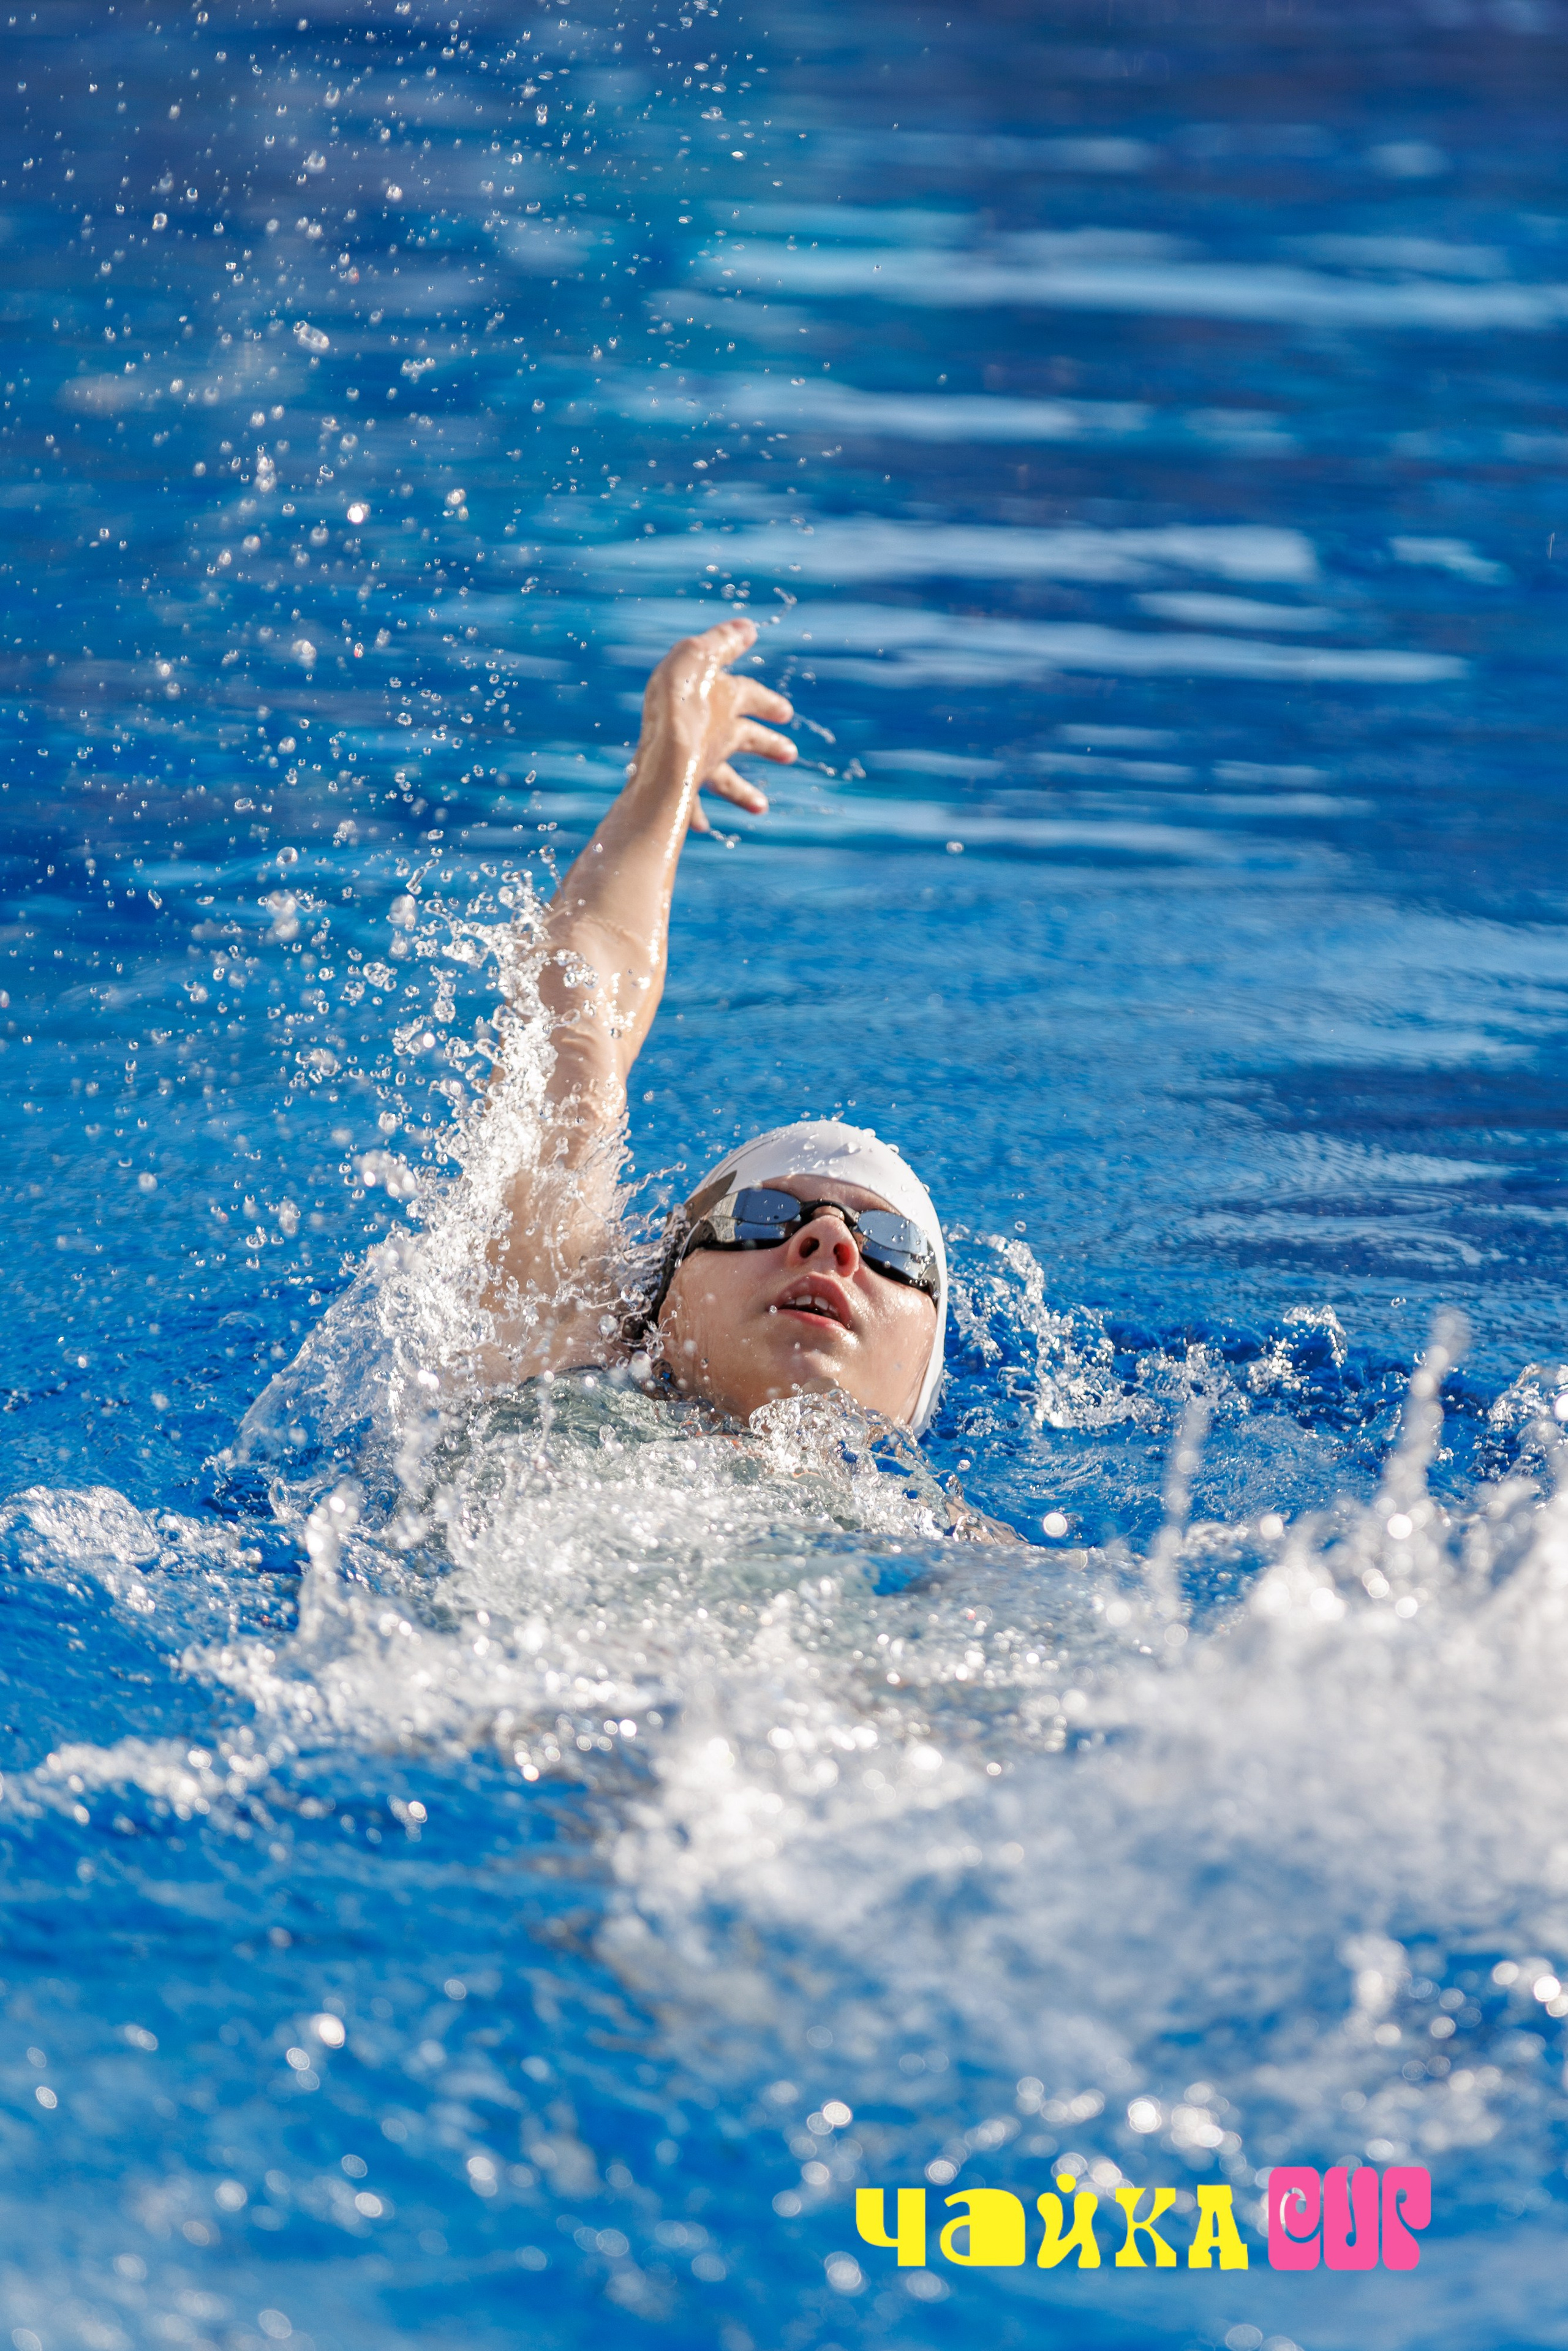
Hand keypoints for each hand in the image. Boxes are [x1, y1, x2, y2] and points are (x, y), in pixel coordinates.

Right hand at [634, 616, 795, 832]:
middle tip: (791, 754)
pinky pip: (691, 805)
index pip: (752, 697)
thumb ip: (723, 643)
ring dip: (743, 792)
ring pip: (726, 779)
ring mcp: (703, 763)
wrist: (667, 744)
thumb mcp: (701, 655)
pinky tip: (703, 828)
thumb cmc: (681, 696)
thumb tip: (749, 627)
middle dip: (769, 746)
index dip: (768, 702)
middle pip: (749, 739)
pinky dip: (696, 815)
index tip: (788, 713)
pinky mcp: (684, 787)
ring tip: (762, 808)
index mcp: (728, 702)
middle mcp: (720, 735)